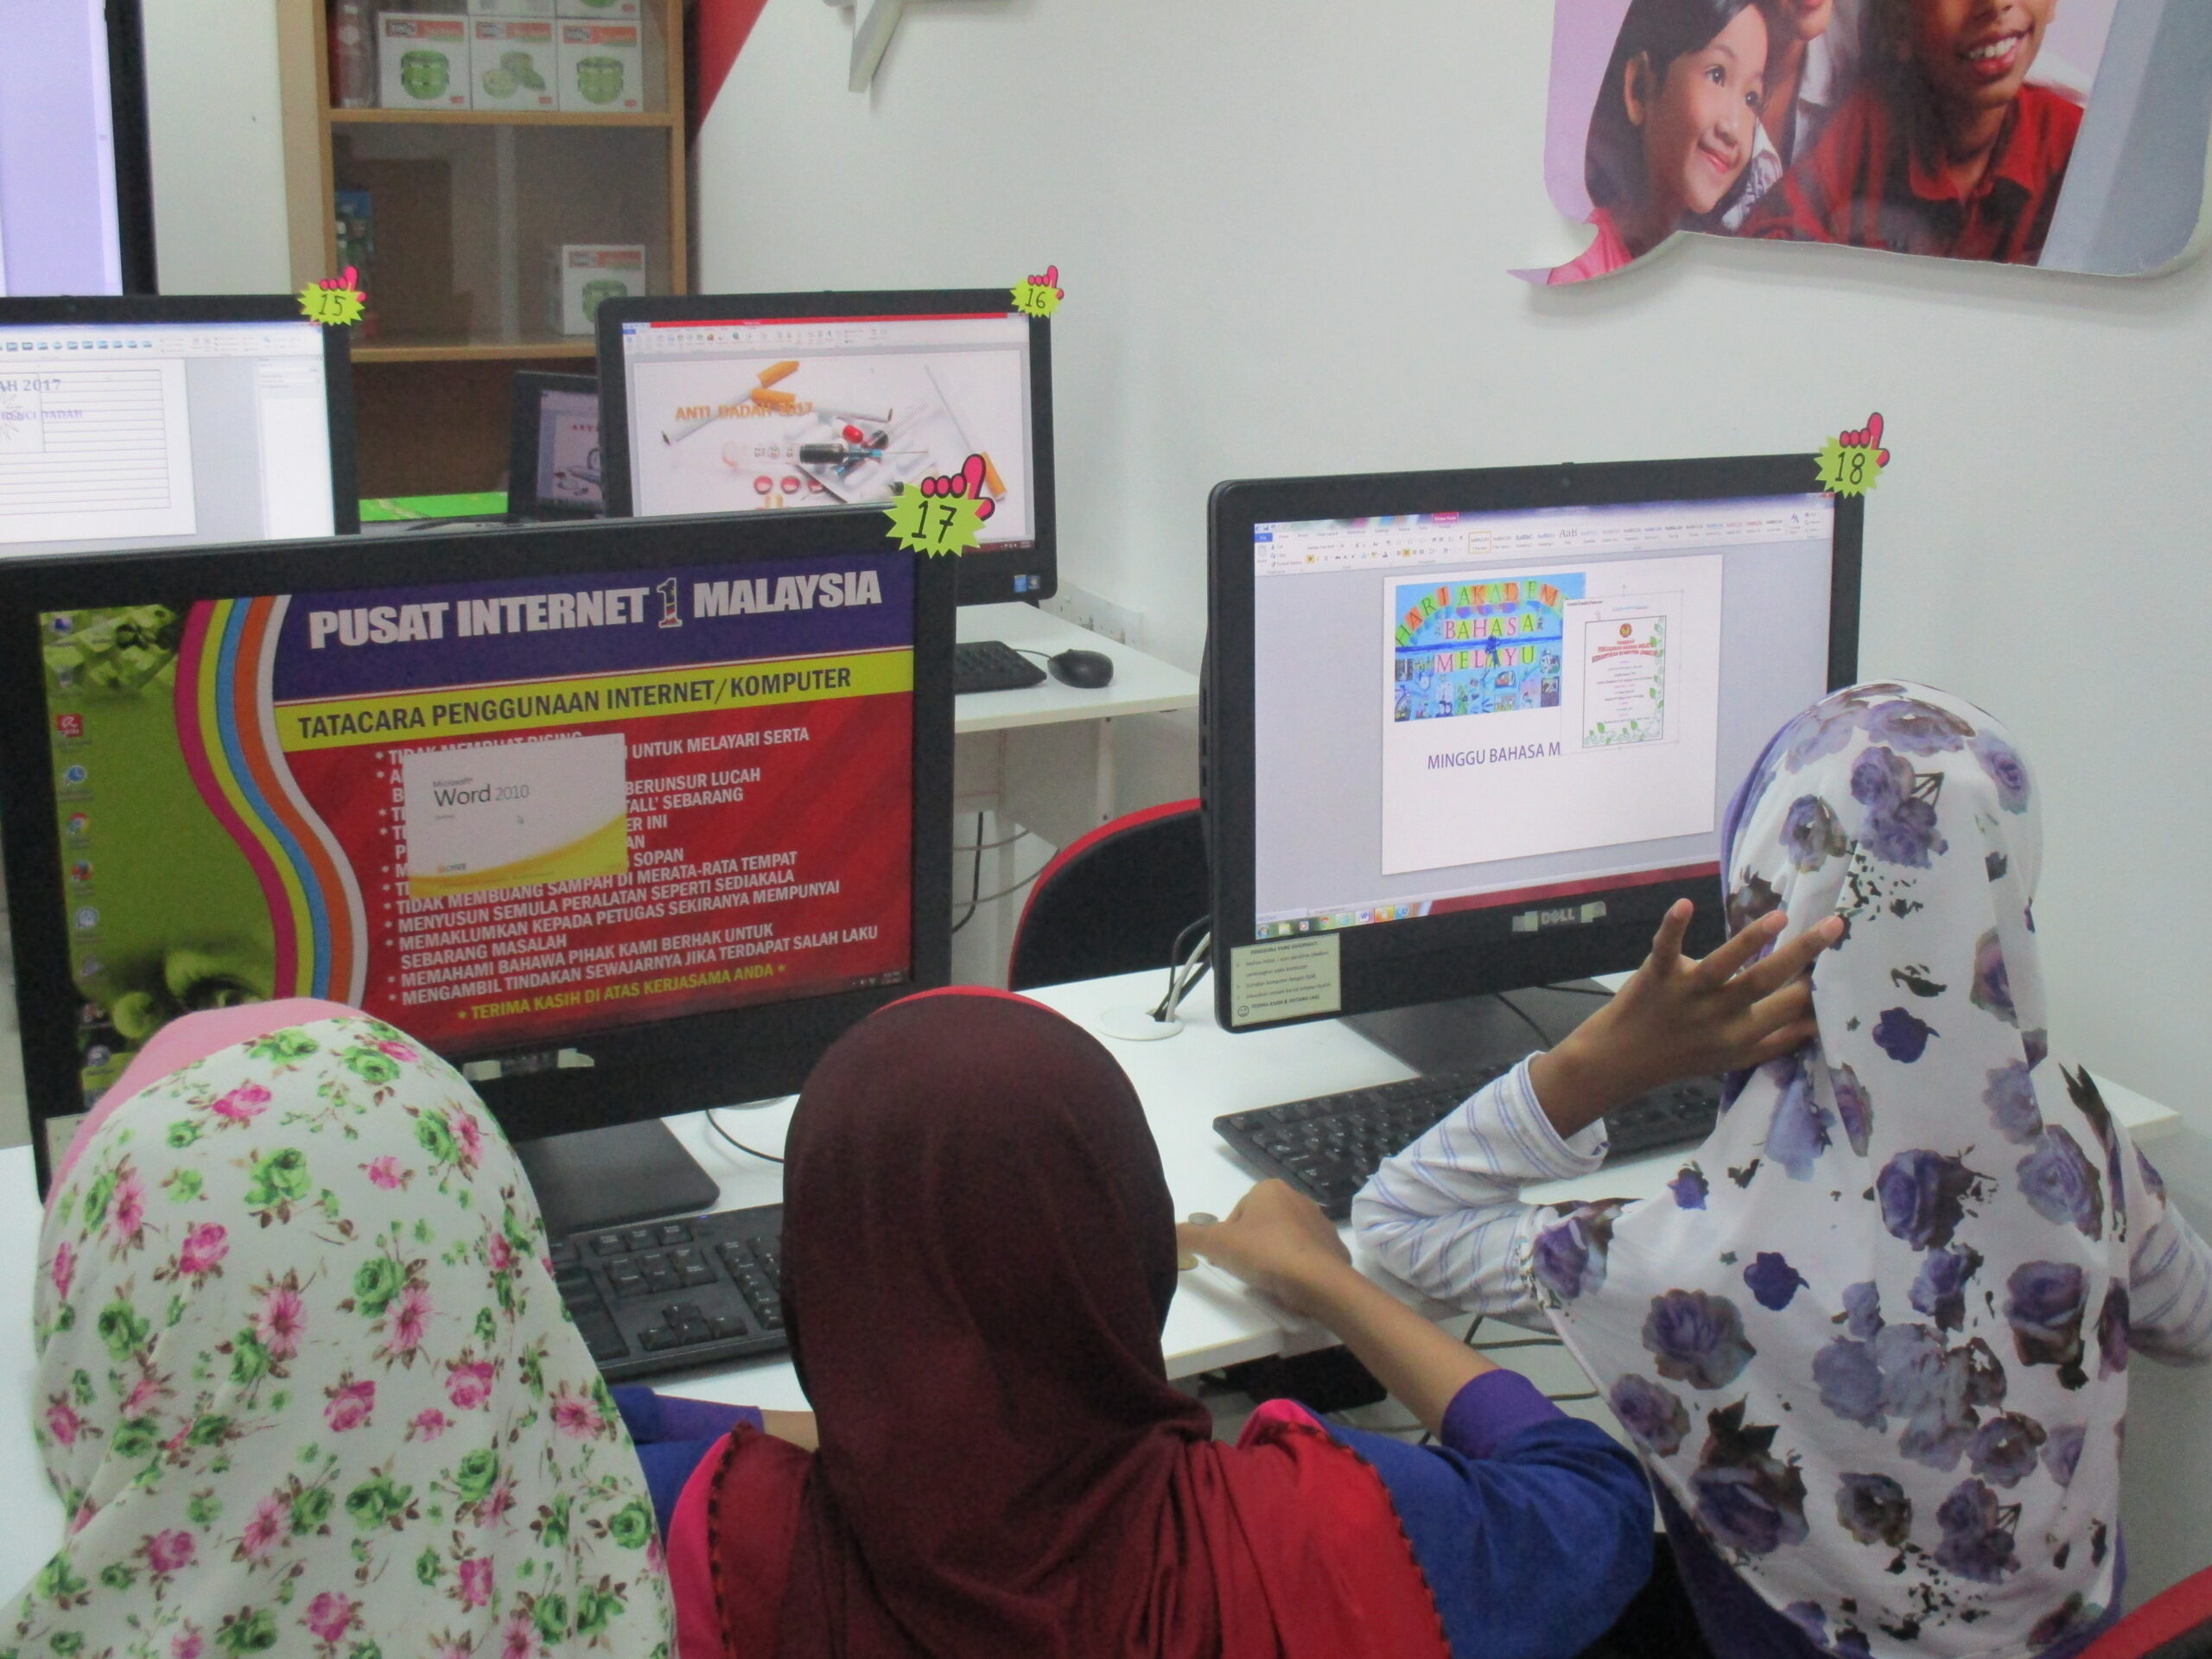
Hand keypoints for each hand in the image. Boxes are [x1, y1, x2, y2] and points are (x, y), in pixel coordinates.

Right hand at [1177, 1180, 1353, 1320]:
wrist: (1319, 1280)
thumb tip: (1167, 1232)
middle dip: (1251, 1247)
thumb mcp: (1217, 1244)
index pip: (1237, 1213)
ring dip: (1274, 1257)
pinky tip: (1292, 1284)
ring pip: (1284, 1240)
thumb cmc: (1265, 1253)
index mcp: (1269, 1189)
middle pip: (1260, 1225)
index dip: (1227, 1239)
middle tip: (1247, 1271)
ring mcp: (1320, 1222)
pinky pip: (1308, 1256)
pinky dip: (1298, 1268)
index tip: (1228, 1260)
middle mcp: (1298, 1197)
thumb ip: (1189, 1236)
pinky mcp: (1334, 1246)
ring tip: (1269, 1280)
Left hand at [1529, 901, 1841, 1136]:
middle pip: (1764, 981)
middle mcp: (1719, 1014)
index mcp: (1743, 1034)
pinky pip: (1666, 949)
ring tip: (1778, 917)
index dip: (1817, 983)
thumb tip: (1818, 1022)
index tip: (1847, 958)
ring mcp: (1687, 993)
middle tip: (1833, 926)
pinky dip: (1673, 927)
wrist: (1620, 1060)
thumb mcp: (1736, 1059)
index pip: (1789, 1006)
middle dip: (1801, 954)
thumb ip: (1777, 1041)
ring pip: (1722, 965)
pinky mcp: (1657, 975)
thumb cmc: (1685, 1056)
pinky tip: (1684, 904)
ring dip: (1749, 940)